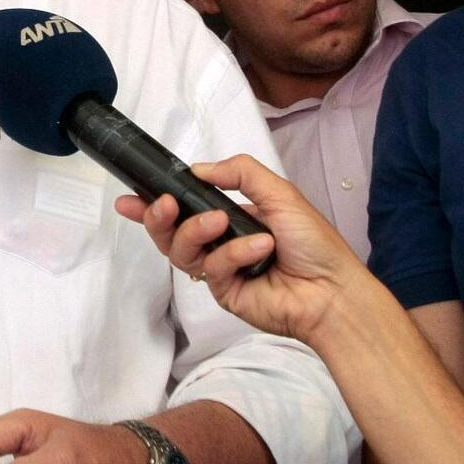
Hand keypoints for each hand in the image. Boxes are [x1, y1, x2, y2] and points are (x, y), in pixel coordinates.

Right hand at [116, 154, 358, 341]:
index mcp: (230, 218)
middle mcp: (220, 243)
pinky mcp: (225, 293)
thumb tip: (199, 169)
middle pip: (171, 233)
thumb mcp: (279, 192)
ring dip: (195, 231)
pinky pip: (213, 268)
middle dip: (159, 217)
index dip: (153, 204)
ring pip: (182, 251)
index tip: (130, 197)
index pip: (183, 209)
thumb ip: (240, 172)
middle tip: (166, 205)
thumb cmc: (313, 242)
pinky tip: (260, 248)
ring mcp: (221, 270)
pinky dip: (234, 254)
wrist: (333, 289)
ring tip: (220, 222)